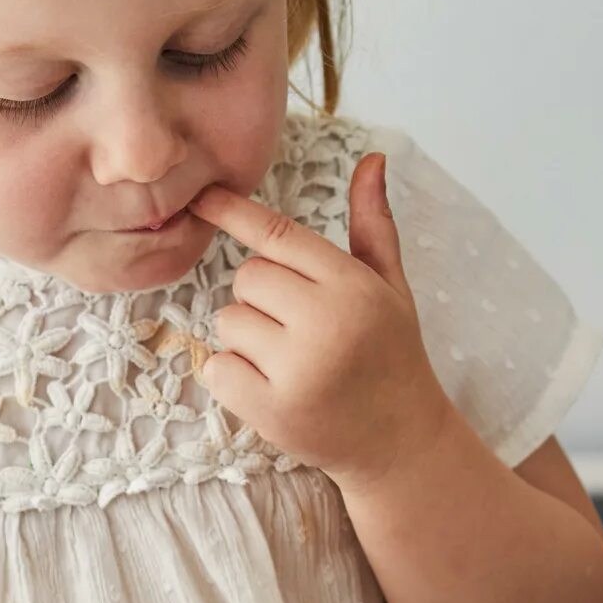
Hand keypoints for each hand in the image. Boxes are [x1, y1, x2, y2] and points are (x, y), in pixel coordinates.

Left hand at [187, 151, 460, 489]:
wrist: (401, 444)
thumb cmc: (392, 355)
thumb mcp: (391, 287)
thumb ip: (373, 225)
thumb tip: (371, 158)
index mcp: (354, 287)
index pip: (280, 237)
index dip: (236, 212)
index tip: (201, 196)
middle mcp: (327, 323)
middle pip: (247, 278)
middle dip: (262, 297)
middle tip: (299, 328)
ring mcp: (297, 370)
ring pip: (229, 322)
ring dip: (247, 338)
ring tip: (291, 362)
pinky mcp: (271, 410)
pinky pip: (217, 368)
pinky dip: (233, 376)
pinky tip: (271, 388)